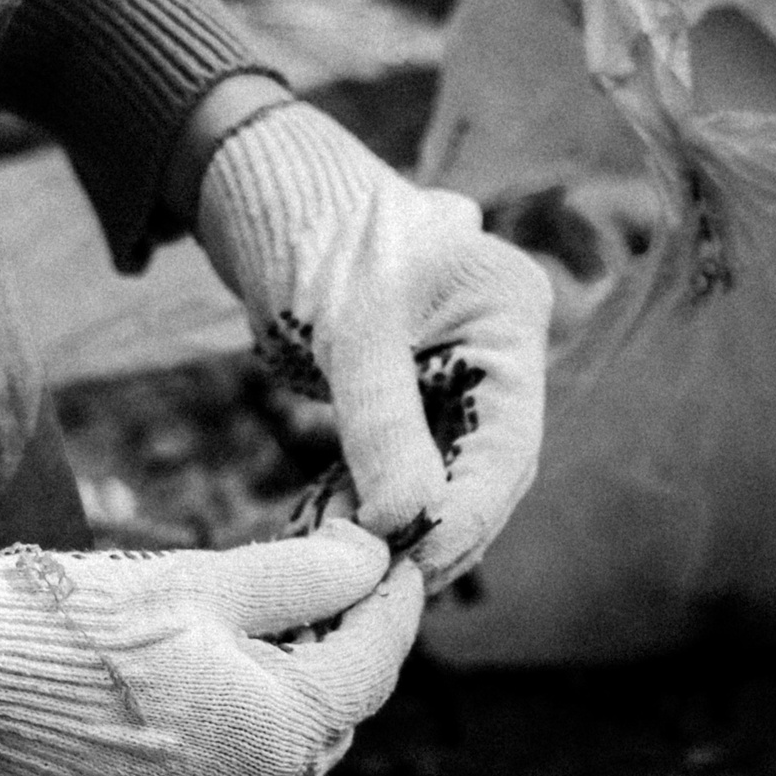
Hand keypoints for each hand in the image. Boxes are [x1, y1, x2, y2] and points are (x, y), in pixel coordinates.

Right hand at [0, 522, 423, 775]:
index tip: (396, 560)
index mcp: (279, 733)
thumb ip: (300, 576)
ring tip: (236, 636)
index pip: (372, 666)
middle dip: (330, 657)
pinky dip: (202, 743)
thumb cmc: (70, 626)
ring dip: (264, 705)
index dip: (392, 605)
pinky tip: (166, 694)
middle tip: (319, 590)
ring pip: (259, 762)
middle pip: (322, 723)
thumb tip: (370, 558)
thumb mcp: (198, 581)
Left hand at [194, 101, 551, 589]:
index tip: (419, 560)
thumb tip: (407, 523)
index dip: (469, 512)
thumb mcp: (352, 332)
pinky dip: (378, 500)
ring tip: (363, 572)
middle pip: (487, 466)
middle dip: (441, 528)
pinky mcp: (415, 390)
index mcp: (510, 313)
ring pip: (447, 472)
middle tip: (391, 586)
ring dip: (407, 524)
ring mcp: (460, 370)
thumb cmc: (314, 235)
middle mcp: (498, 347)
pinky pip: (408, 461)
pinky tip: (344, 533)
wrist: (265, 190)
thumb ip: (384, 426)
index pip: (509, 440)